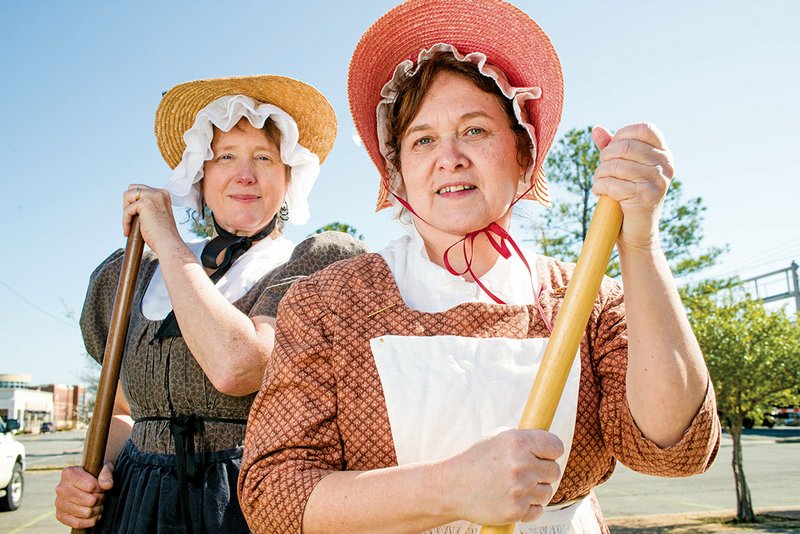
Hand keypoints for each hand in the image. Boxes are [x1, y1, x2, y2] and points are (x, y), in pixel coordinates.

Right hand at [55, 463, 114, 528]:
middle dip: (100, 499)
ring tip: (98, 503)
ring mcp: (59, 502)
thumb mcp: (105, 467)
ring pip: (85, 513)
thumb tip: (107, 485)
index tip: (101, 487)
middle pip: (89, 501)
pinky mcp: (60, 515)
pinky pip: (77, 523)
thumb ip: (106, 474)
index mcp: (69, 473)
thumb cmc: (97, 473)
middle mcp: (61, 487)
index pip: (90, 486)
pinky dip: (90, 521)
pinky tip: (95, 515)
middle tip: (101, 496)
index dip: (100, 488)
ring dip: (96, 510)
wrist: (88, 481)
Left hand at [123, 184, 182, 253]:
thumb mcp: (157, 215)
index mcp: (163, 194)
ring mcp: (152, 196)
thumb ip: (149, 207)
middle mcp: (159, 192)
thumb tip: (132, 205)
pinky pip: (127, 209)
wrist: (168, 243)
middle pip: (132, 189)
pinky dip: (125, 221)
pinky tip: (128, 231)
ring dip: (125, 211)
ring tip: (129, 224)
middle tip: (130, 220)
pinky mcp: (144, 203)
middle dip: (128, 204)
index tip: (134, 218)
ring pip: (127, 195)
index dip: (134, 203)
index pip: (141, 190)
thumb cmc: (163, 235)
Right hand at [439, 429, 563, 524]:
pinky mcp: (516, 511)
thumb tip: (552, 445)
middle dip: (543, 472)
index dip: (551, 452)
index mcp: (518, 442)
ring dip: (535, 491)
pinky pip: (538, 510)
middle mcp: (521, 465)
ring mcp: (519, 489)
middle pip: (554, 471)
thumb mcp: (498, 438)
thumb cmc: (477, 460)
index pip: (556, 446)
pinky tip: (511, 499)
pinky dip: (528, 507)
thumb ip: (526, 439)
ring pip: (547, 492)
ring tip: (515, 486)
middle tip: (525, 472)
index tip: (543, 455)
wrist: (452, 487)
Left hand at [591, 123, 673, 251]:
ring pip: (616, 165)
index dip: (621, 136)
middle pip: (625, 146)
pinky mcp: (646, 197)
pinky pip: (613, 184)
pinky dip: (600, 187)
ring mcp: (658, 181)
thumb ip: (612, 148)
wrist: (637, 234)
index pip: (643, 129)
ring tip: (600, 184)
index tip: (611, 152)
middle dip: (605, 158)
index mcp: (663, 154)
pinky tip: (601, 193)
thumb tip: (596, 129)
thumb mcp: (622, 169)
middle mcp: (665, 165)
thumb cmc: (628, 198)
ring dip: (600, 175)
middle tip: (601, 171)